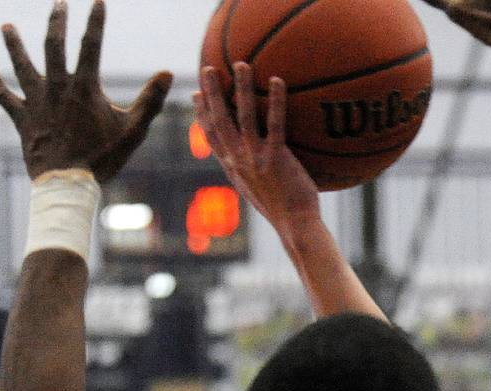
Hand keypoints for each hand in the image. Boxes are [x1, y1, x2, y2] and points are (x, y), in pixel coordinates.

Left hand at [0, 0, 171, 181]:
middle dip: (56, 21)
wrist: (67, 182)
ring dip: (13, 44)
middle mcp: (56, 87)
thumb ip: (150, 100)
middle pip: (53, 46)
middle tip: (58, 2)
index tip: (97, 1)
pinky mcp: (22, 118)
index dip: (96, 21)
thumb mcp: (133, 129)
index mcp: (84, 87)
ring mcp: (36, 101)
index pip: (91, 45)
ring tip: (6, 26)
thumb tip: (168, 73)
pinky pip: (4, 96)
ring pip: (21, 65)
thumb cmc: (103, 157)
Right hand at [195, 63, 320, 227]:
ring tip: (242, 64)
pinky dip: (275, 101)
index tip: (195, 95)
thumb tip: (257, 165)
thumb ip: (253, 173)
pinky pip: (275, 124)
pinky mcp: (276, 158)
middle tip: (208, 68)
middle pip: (219, 120)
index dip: (201, 115)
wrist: (295, 226)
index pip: (211, 136)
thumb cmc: (283, 211)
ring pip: (243, 116)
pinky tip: (278, 81)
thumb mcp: (260, 192)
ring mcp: (255, 159)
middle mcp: (238, 161)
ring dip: (240, 88)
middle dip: (211, 93)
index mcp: (232, 168)